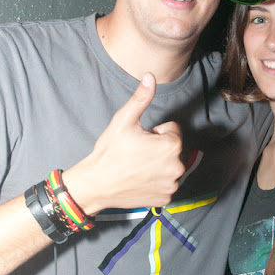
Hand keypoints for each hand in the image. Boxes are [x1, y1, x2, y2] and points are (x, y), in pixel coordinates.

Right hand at [64, 73, 184, 214]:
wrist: (96, 184)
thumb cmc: (110, 152)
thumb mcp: (124, 120)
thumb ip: (141, 98)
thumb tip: (150, 76)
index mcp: (172, 145)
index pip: (172, 130)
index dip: (154, 132)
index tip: (139, 140)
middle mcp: (178, 167)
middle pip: (172, 148)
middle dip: (158, 148)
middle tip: (136, 153)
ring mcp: (172, 185)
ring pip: (170, 166)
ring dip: (158, 164)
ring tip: (137, 166)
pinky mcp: (166, 198)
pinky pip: (167, 183)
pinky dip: (156, 181)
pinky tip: (140, 180)